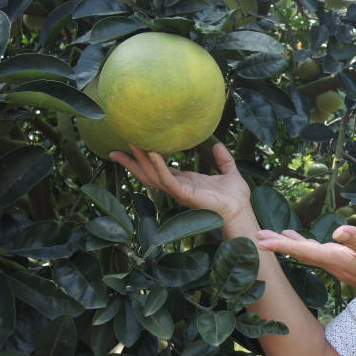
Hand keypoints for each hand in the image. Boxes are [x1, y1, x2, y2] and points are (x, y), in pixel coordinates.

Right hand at [110, 144, 252, 224]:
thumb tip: (217, 146)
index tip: (132, 147)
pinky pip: (168, 180)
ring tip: (130, 145)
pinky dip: (159, 167)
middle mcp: (179, 187)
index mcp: (186, 182)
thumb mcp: (229, 172)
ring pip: (153, 176)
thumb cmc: (236, 197)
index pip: (159, 169)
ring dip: (140, 162)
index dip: (146, 159)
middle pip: (148, 174)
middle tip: (113, 150)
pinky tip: (153, 154)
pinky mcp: (185, 194)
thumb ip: (222, 160)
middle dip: (131, 163)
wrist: (241, 210)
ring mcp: (180, 191)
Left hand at [255, 226, 355, 308]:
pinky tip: (303, 242)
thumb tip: (338, 231)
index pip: (303, 250)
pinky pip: (317, 253)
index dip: (281, 245)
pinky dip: (305, 246)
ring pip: (306, 253)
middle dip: (277, 244)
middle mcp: (332, 262)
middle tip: (256, 235)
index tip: (260, 241)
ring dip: (289, 244)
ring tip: (272, 236)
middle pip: (299, 252)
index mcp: (336, 258)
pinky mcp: (343, 263)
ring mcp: (337, 264)